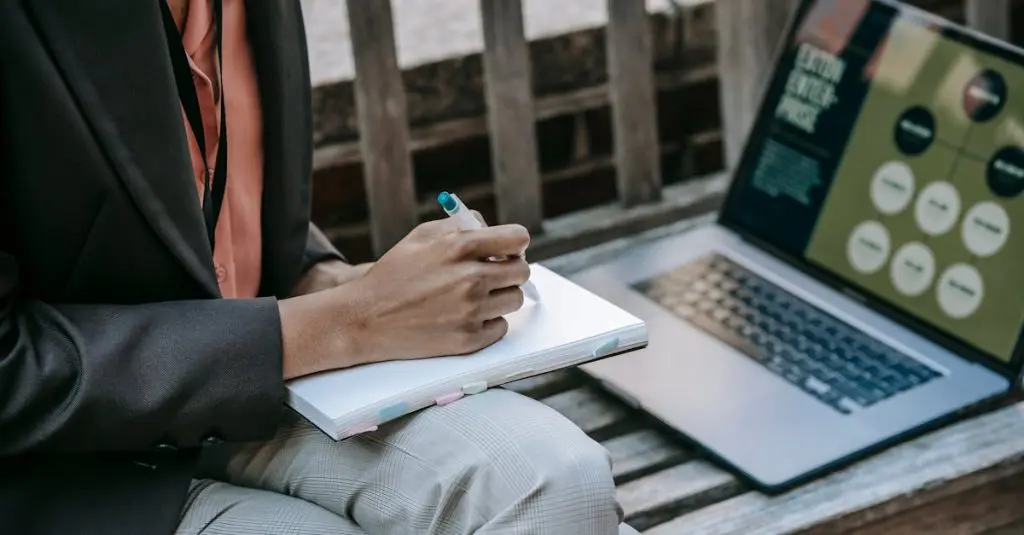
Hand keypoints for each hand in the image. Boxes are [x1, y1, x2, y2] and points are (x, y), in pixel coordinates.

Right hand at [278, 217, 530, 378]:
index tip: (508, 250)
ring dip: (501, 296)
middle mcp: (471, 278)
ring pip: (515, 300)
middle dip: (509, 271)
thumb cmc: (392, 275)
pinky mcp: (469, 339)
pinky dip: (489, 322)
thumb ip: (459, 225)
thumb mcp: (420, 236)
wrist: (364, 319)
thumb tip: (490, 228)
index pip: (518, 239)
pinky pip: (501, 327)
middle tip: (492, 275)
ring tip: (475, 297)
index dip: (515, 244)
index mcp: (460, 247)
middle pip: (522, 272)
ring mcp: (472, 311)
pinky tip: (465, 317)